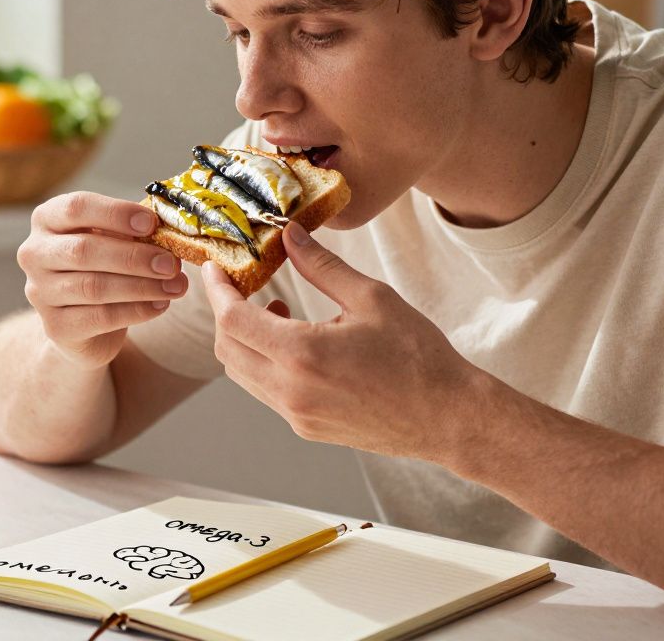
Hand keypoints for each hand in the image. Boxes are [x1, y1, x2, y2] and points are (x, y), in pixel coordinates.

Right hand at [18, 192, 189, 368]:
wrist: (84, 324)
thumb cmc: (101, 267)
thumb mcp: (112, 239)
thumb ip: (131, 230)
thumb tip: (167, 228)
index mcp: (47, 219)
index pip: (76, 208)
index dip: (115, 213)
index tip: (151, 222)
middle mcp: (34, 253)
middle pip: (84, 251)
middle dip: (134, 256)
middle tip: (171, 263)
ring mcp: (40, 293)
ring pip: (94, 287)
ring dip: (142, 286)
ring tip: (175, 286)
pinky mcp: (56, 327)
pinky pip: (100, 317)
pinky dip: (136, 310)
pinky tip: (160, 305)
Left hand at [200, 222, 486, 461]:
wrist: (448, 418)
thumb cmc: (418, 357)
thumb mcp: (372, 298)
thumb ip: (322, 266)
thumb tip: (289, 235)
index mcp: (302, 355)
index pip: (232, 320)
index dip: (217, 291)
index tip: (215, 270)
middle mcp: (290, 391)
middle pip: (226, 349)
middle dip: (225, 314)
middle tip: (243, 286)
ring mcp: (296, 414)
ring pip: (242, 373)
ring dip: (244, 340)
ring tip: (277, 310)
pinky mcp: (306, 427)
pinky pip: (265, 391)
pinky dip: (264, 362)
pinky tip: (295, 342)